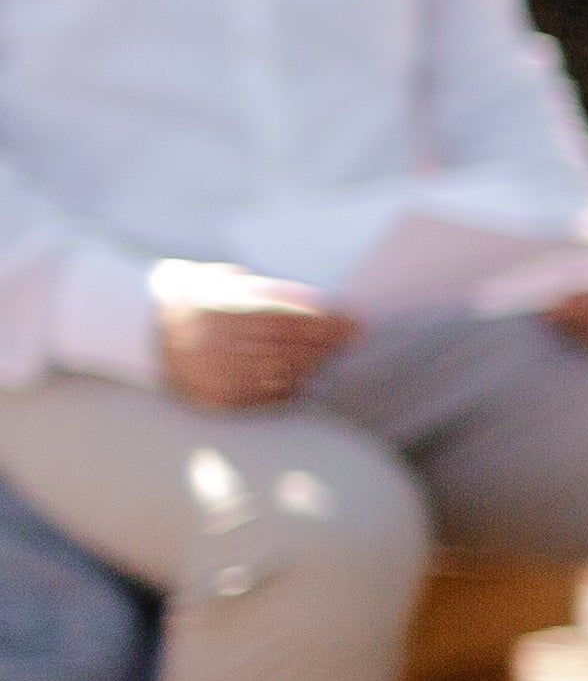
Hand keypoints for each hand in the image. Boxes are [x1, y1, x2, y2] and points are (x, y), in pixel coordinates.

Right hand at [151, 267, 359, 411]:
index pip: (286, 321)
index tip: (354, 321)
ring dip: (314, 364)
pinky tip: (304, 372)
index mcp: (219, 312)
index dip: (326, 323)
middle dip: (326, 344)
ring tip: (328, 352)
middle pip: (291, 349)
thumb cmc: (193, 298)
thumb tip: (321, 306)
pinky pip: (269, 396)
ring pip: (285, 375)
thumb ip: (267, 292)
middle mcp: (217, 346)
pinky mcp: (218, 399)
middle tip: (350, 336)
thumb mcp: (223, 281)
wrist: (140, 331)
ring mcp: (217, 376)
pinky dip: (292, 385)